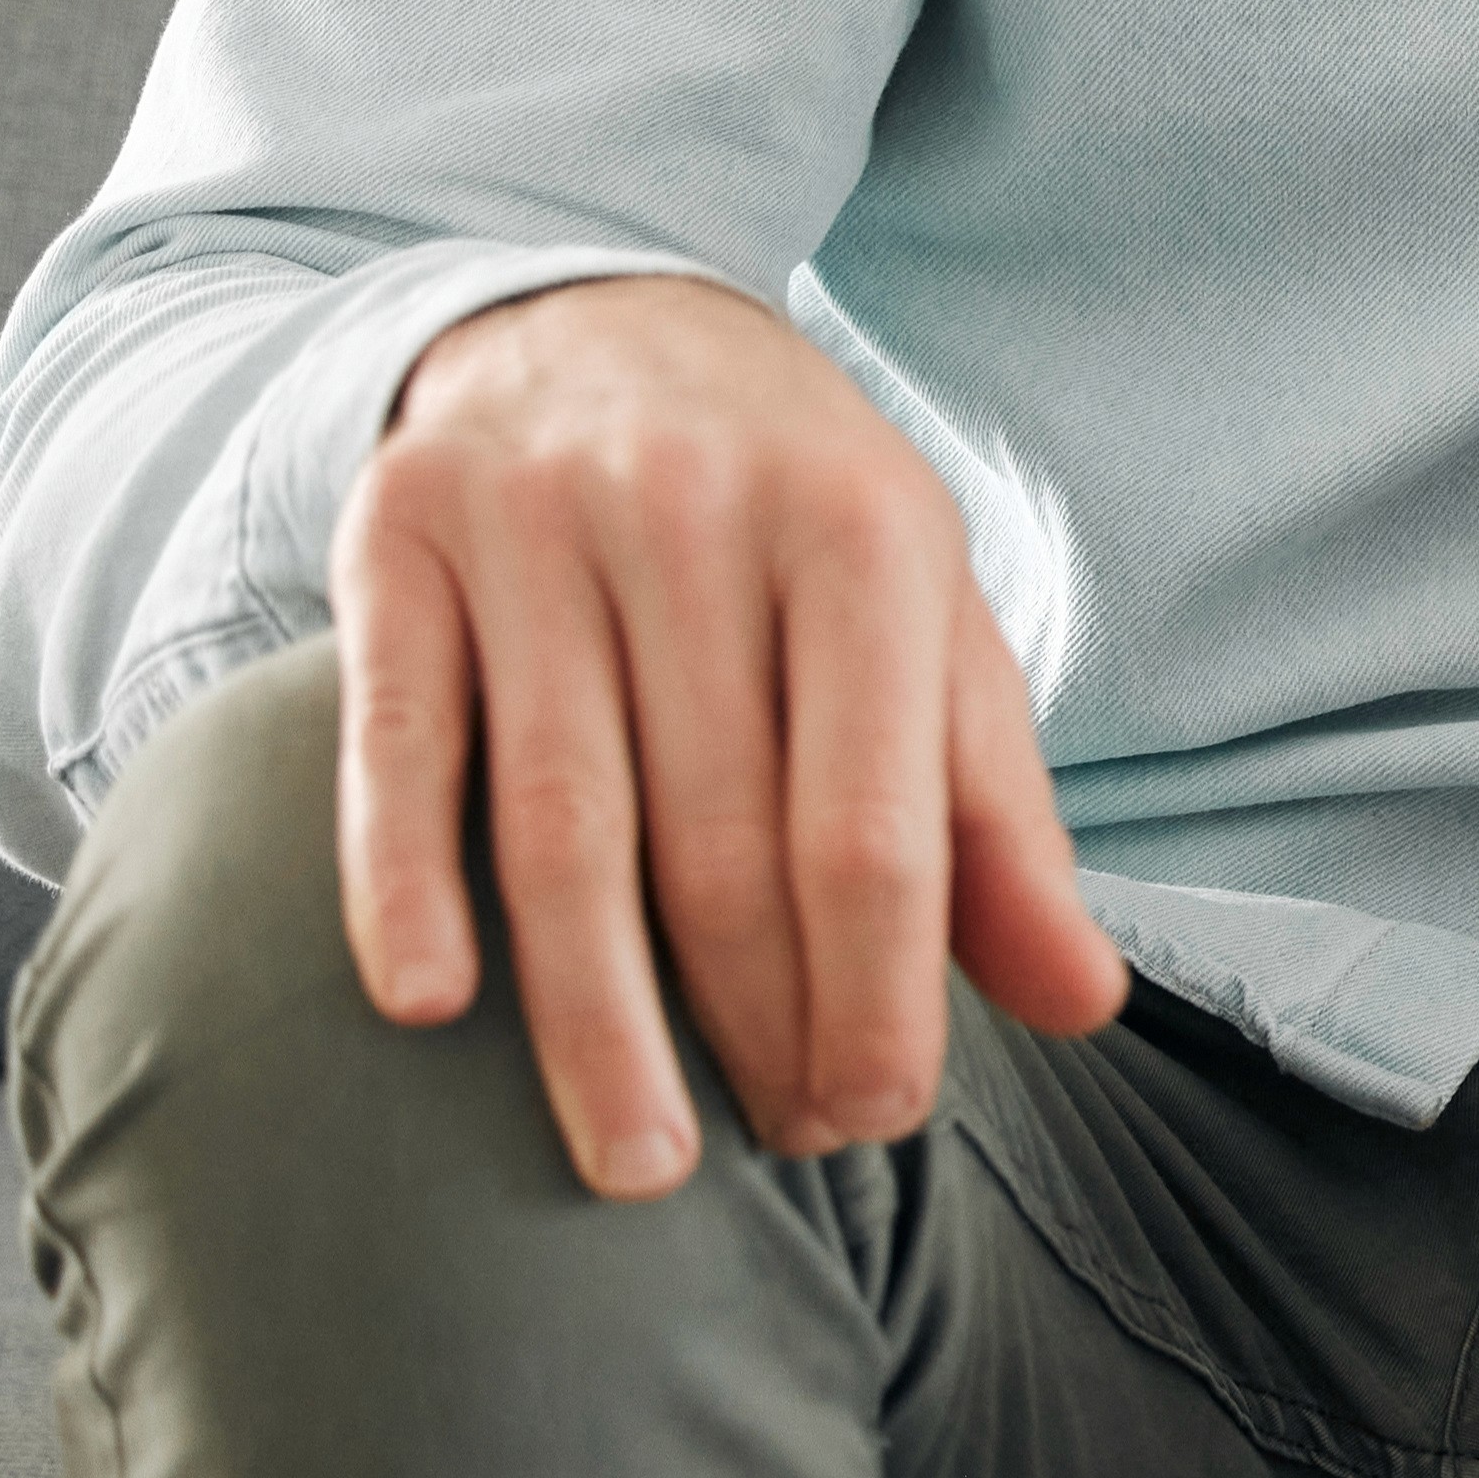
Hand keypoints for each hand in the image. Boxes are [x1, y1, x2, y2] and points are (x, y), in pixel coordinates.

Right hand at [338, 272, 1122, 1196]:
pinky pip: (398, 741)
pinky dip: (402, 881)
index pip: (872, 821)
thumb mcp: (928, 622)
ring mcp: (534, 523)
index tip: (875, 1114)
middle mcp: (698, 515)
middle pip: (720, 841)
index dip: (877, 990)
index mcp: (864, 533)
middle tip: (777, 1147)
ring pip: (562, 823)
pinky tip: (430, 1007)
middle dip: (755, 1023)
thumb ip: (996, 815)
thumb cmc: (795, 516)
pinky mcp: (395, 541)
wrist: (606, 316)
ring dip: (595, 1018)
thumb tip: (1083, 1002)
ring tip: (636, 1161)